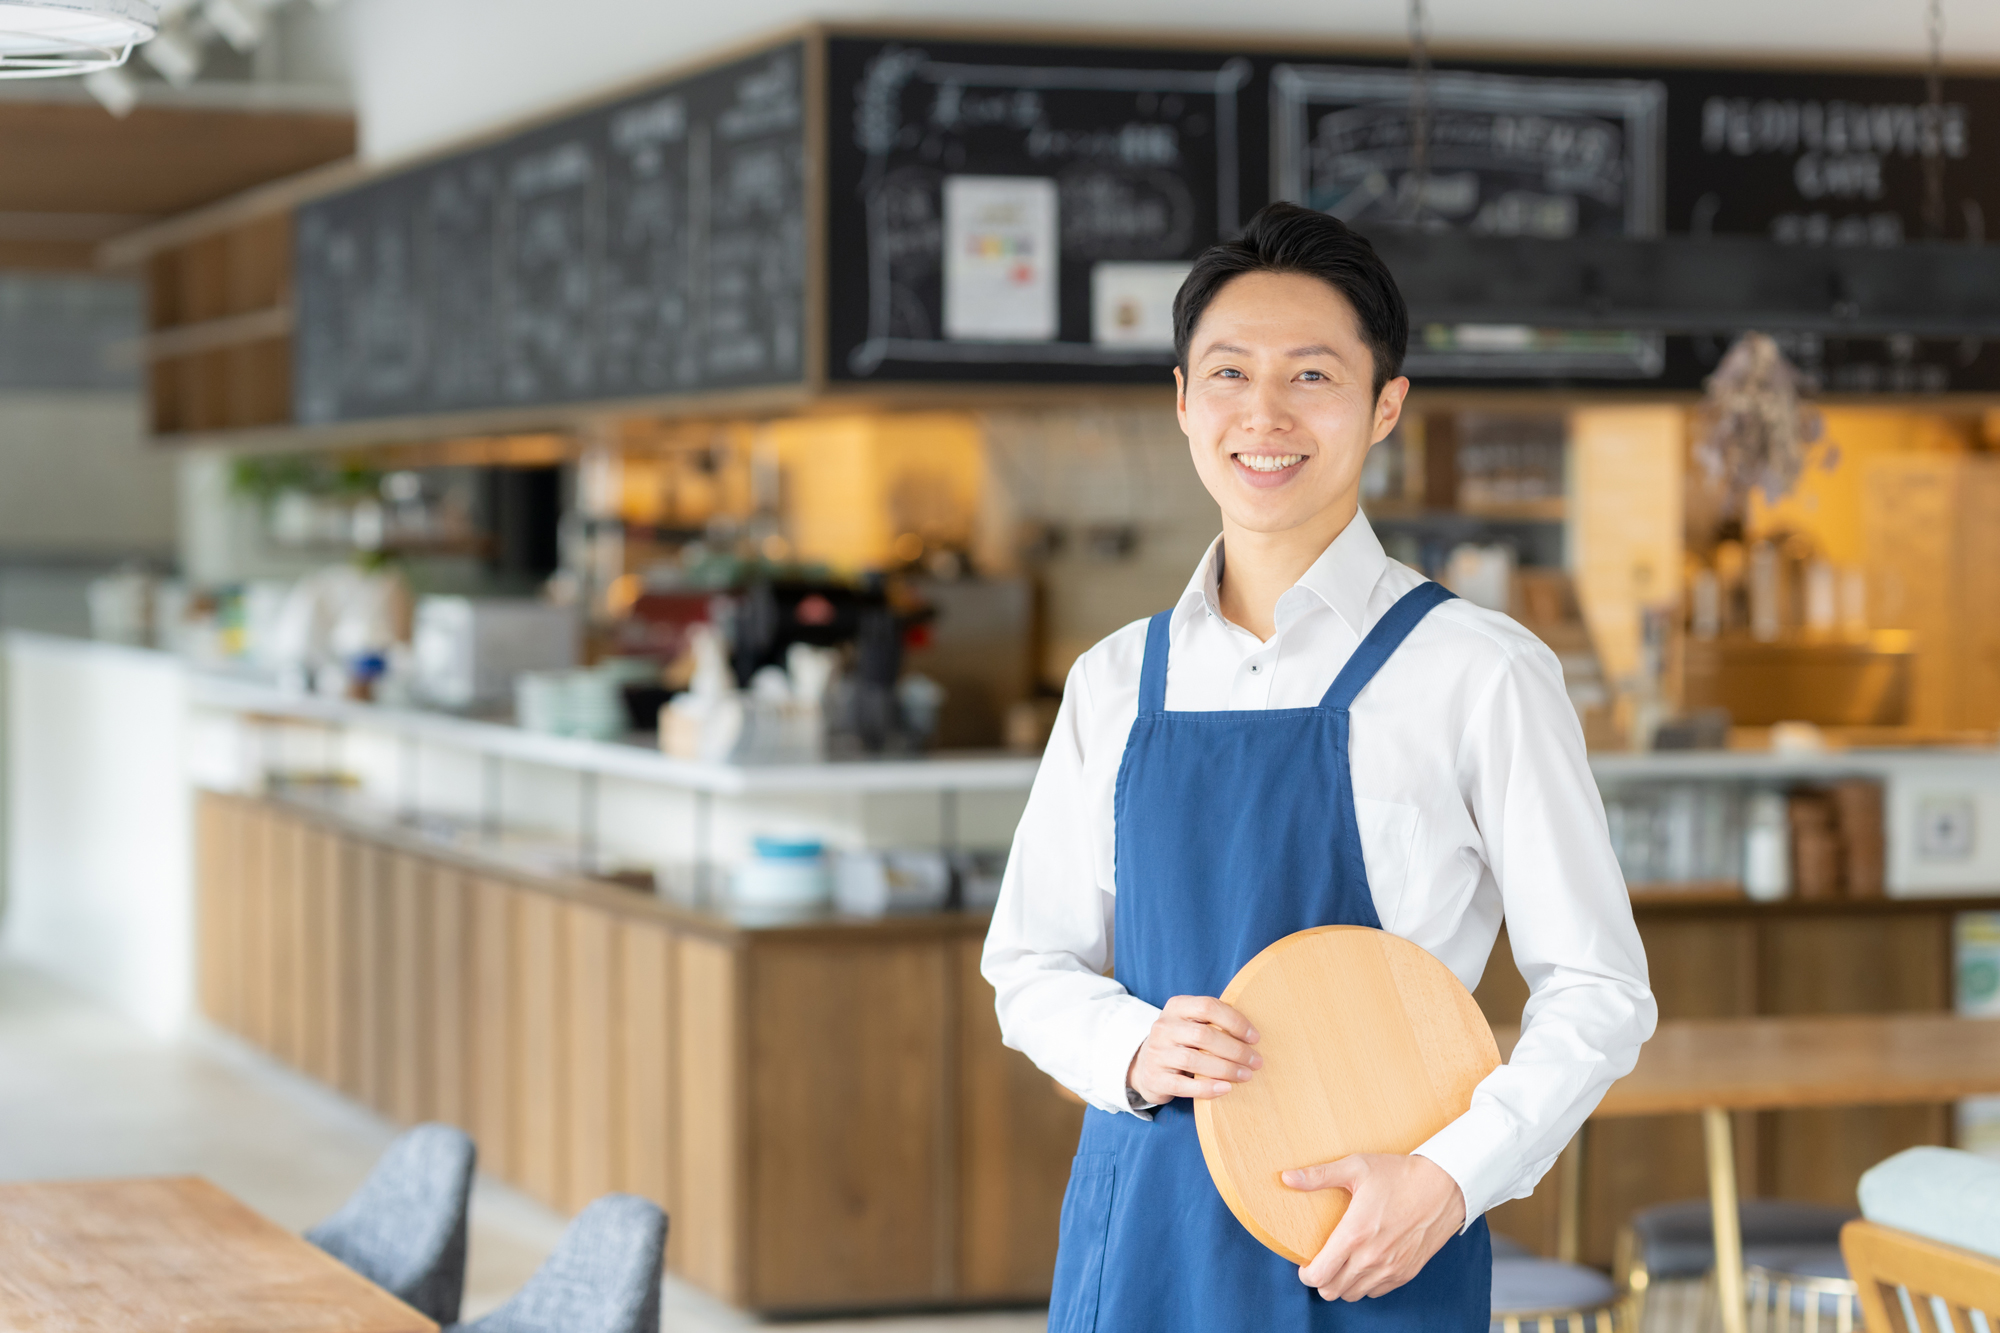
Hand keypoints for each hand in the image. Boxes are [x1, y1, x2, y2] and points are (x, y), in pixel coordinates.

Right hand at [1125, 995, 1260, 1105]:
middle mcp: (1163, 1027)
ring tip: (1246, 1075)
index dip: (1234, 1021)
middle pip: (1203, 1035)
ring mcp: (1157, 1053)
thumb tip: (1252, 1035)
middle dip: (1235, 1049)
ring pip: (1193, 1060)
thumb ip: (1214, 1022)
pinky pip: (1183, 1085)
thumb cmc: (1181, 1042)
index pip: (1207, 1007)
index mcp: (1176, 1007)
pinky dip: (1207, 1088)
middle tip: (1256, 1061)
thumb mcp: (1191, 1024)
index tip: (1254, 1038)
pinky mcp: (1156, 1078)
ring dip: (1225, 1069)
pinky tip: (1226, 1088)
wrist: (1146, 1066)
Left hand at [1284, 1153, 1465, 1300]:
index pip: (1319, 1275)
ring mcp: (1390, 1268)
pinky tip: (1363, 1265)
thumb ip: (1319, 1175)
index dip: (1305, 1274)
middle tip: (1321, 1262)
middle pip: (1332, 1291)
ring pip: (1353, 1295)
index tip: (1304, 1264)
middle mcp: (1371, 1258)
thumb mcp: (1356, 1166)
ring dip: (1342, 1284)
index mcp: (1354, 1234)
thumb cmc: (1399, 1174)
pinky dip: (1364, 1285)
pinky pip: (1376, 1292)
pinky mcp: (1406, 1273)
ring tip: (1340, 1264)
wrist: (1444, 1186)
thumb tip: (1287, 1178)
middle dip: (1321, 1280)